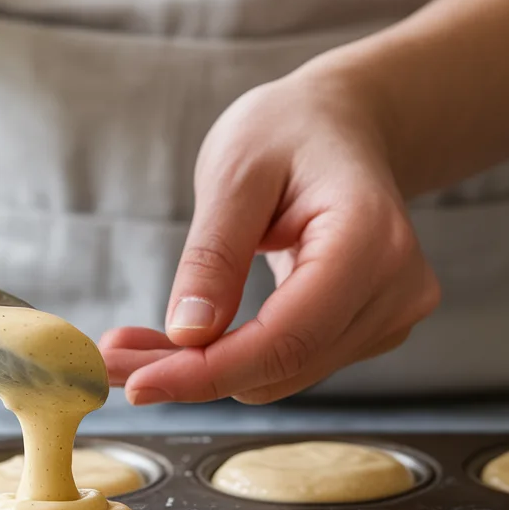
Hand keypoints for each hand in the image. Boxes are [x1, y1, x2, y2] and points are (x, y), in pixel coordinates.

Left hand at [100, 67, 440, 403]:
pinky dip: (233, 359)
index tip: (138, 383)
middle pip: (281, 366)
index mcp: (369, 241)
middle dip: (192, 372)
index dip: (207, 372)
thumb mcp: (234, 173)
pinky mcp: (368, 329)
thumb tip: (187, 334)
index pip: (286, 338)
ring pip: (281, 375)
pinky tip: (189, 337)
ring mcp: (389, 314)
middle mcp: (395, 289)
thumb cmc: (289, 132)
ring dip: (206, 370)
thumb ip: (212, 256)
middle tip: (112, 358)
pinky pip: (290, 362)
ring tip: (140, 343)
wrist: (338, 126)